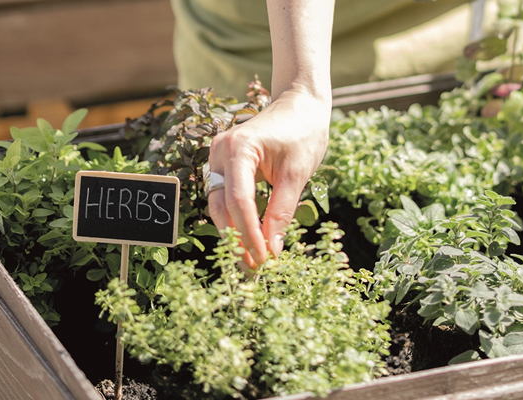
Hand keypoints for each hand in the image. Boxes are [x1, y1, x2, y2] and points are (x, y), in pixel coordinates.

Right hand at [207, 89, 329, 266]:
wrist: (301, 104)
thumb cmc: (303, 132)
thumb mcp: (297, 175)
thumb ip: (282, 212)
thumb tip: (272, 249)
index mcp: (238, 149)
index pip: (240, 202)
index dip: (250, 235)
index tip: (264, 259)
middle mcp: (220, 153)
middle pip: (222, 207)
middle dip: (237, 240)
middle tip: (254, 269)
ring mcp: (219, 158)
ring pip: (220, 205)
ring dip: (235, 233)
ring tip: (252, 260)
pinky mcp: (225, 166)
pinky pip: (226, 197)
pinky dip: (238, 218)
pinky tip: (251, 239)